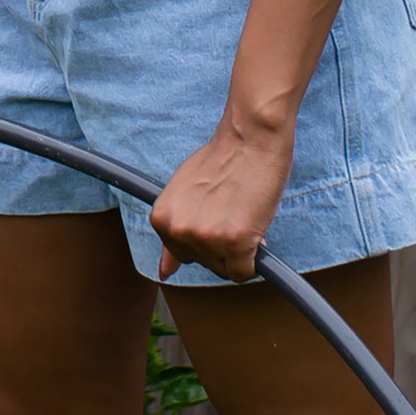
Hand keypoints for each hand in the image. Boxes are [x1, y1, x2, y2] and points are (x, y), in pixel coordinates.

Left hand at [149, 118, 294, 282]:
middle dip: (221, 245)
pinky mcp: (235, 243)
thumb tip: (164, 272)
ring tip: (240, 215)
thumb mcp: (182, 195)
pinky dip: (254, 257)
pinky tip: (252, 227)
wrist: (248, 142)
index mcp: (161, 218)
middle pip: (205, 264)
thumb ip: (172, 232)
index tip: (212, 214)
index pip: (182, 255)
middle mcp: (178, 231)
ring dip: (238, 250)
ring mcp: (205, 238)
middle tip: (230, 212)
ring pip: (226, 269)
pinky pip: (245, 272)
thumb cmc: (219, 164)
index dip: (204, 237)